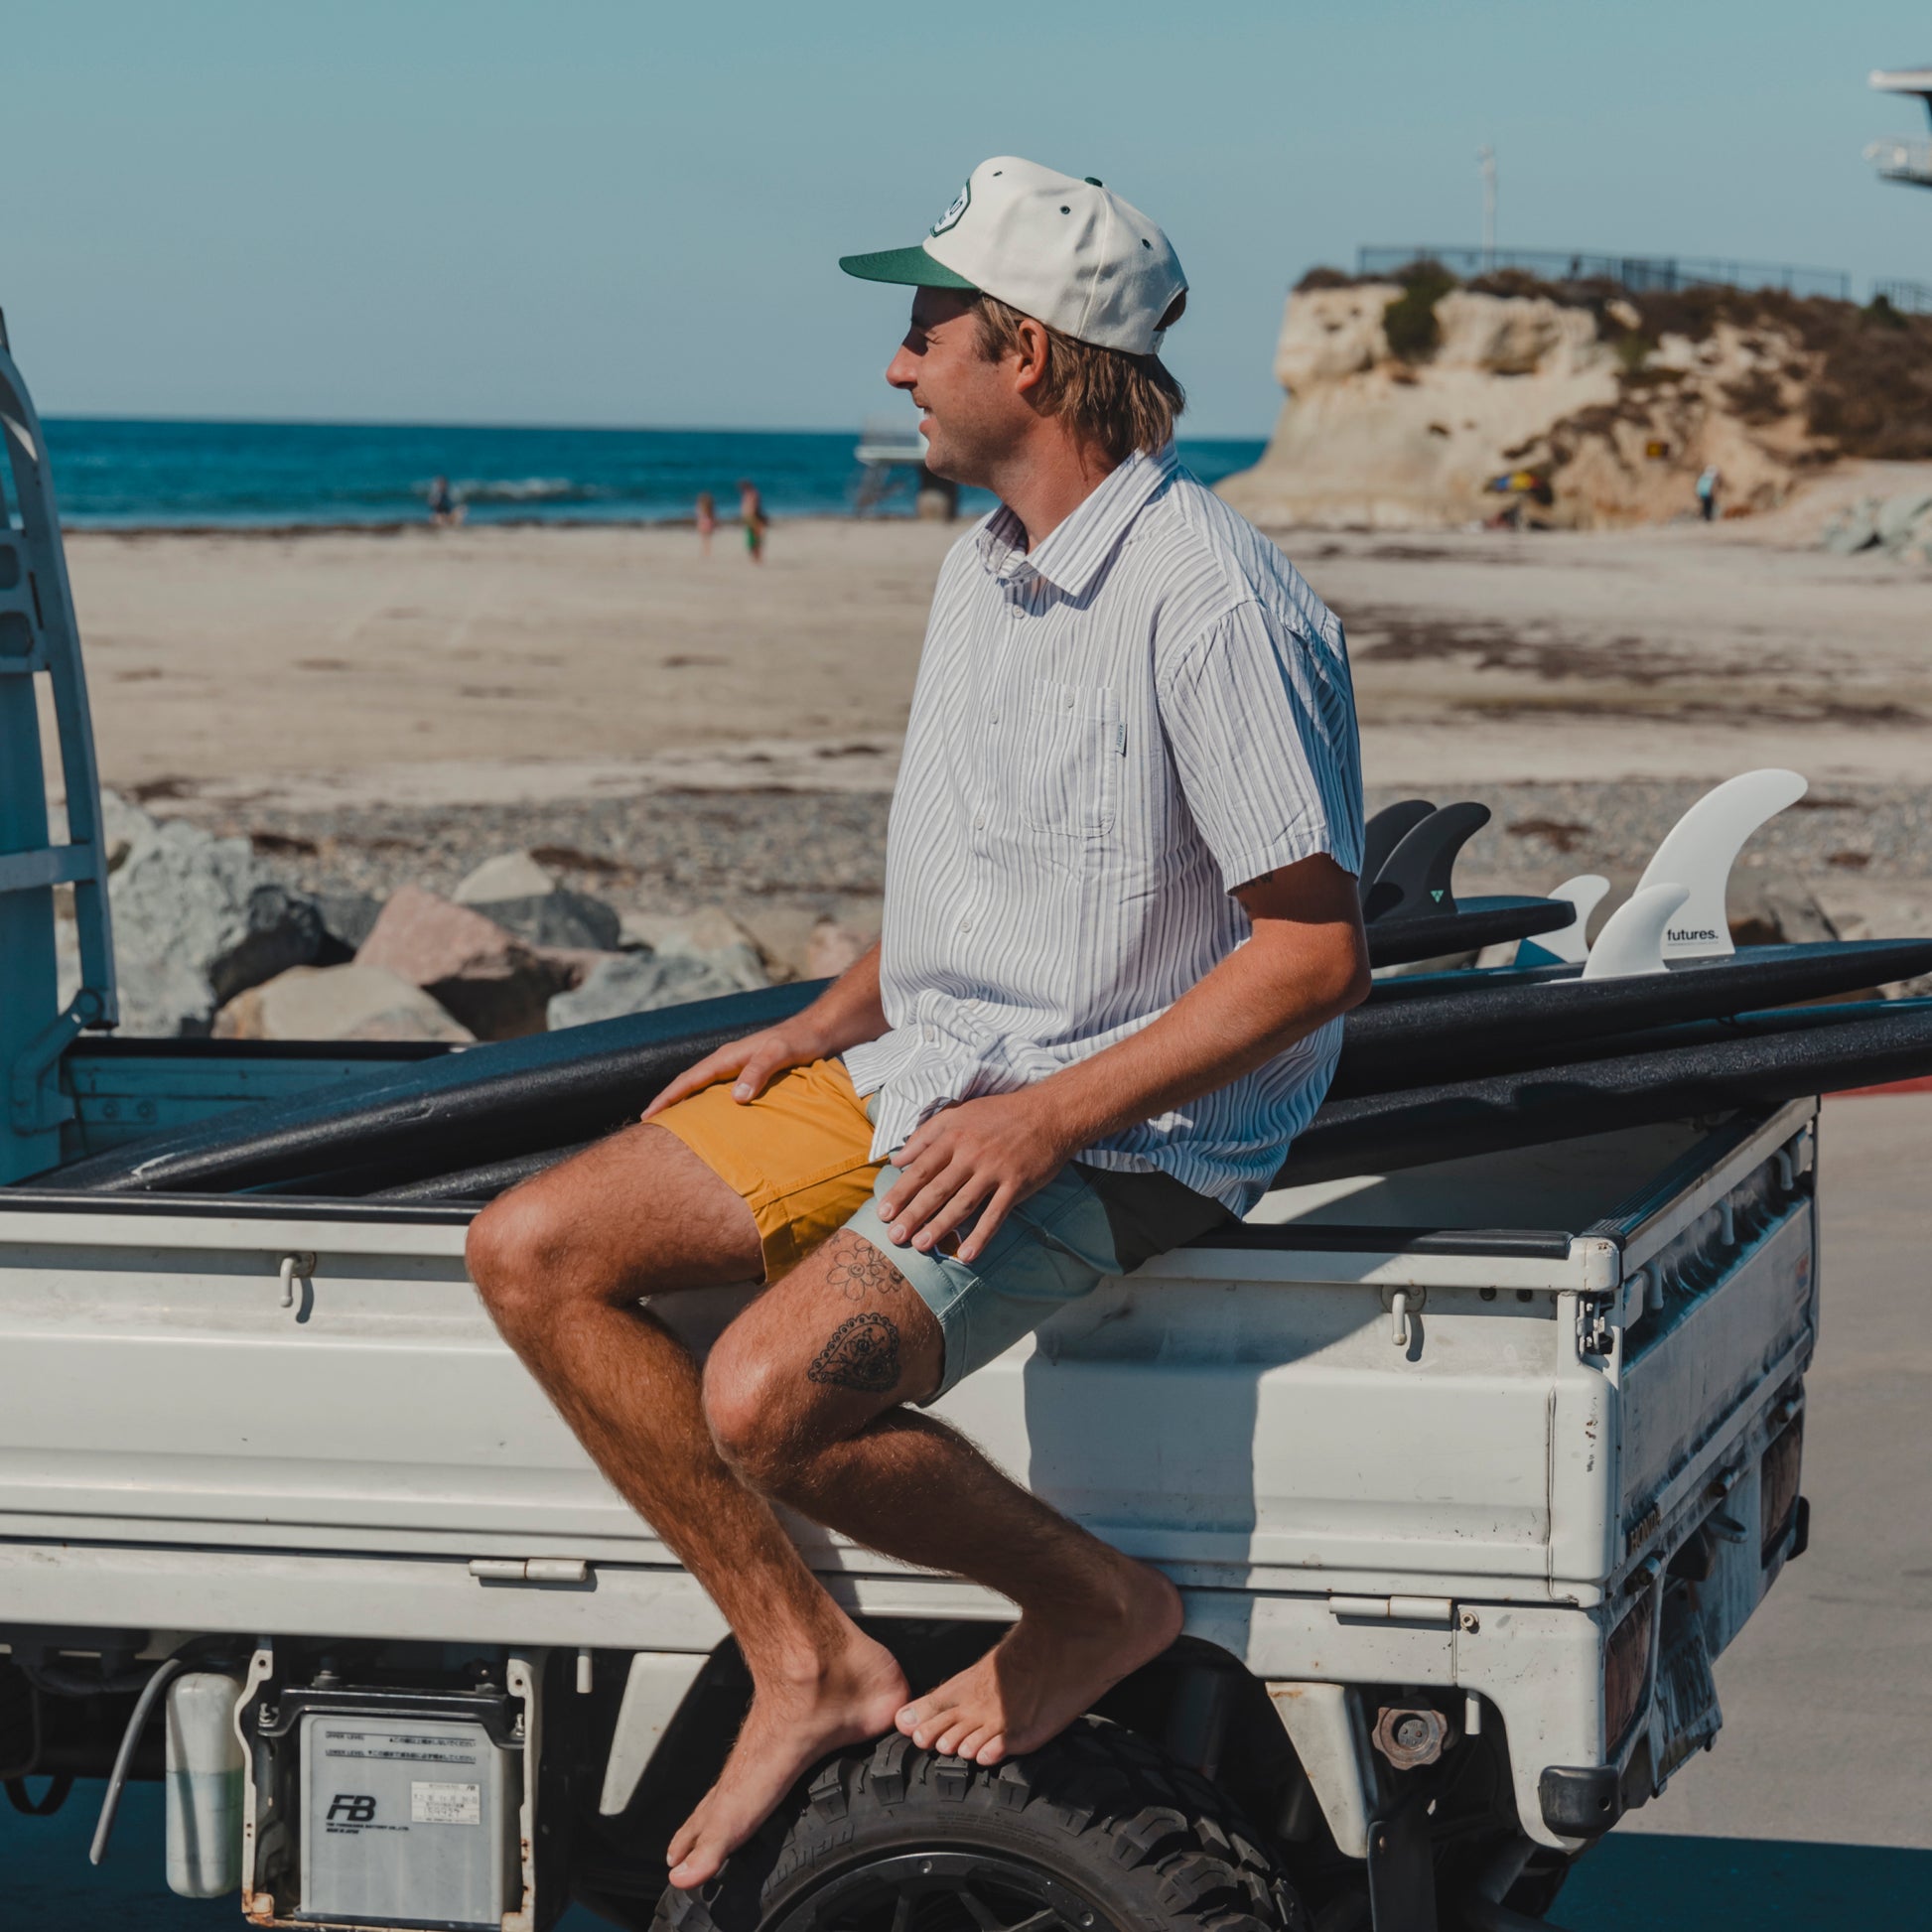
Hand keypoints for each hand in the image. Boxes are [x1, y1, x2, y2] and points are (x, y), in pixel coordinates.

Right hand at [641, 1022, 826, 1119]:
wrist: (820, 1030)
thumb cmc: (800, 1041)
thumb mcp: (780, 1054)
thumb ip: (759, 1071)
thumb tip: (736, 1098)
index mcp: (728, 1057)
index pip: (689, 1080)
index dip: (667, 1098)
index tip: (648, 1116)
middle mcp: (728, 1062)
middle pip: (689, 1083)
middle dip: (668, 1103)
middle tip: (649, 1126)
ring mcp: (737, 1068)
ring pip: (702, 1088)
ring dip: (685, 1104)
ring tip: (671, 1125)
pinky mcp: (749, 1074)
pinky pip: (718, 1091)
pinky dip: (705, 1104)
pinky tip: (708, 1118)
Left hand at [877, 1089, 1079, 1263]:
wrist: (1049, 1113)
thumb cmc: (1000, 1113)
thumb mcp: (959, 1112)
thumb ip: (926, 1134)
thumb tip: (897, 1158)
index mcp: (954, 1135)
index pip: (921, 1168)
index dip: (901, 1192)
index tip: (883, 1212)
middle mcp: (971, 1153)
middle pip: (937, 1189)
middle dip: (913, 1214)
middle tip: (894, 1237)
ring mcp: (995, 1170)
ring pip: (962, 1204)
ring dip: (940, 1227)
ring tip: (920, 1246)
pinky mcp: (1016, 1185)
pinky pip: (995, 1215)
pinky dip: (981, 1236)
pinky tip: (966, 1254)